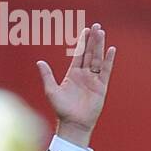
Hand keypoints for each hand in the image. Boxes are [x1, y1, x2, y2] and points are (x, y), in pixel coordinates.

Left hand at [36, 23, 115, 144]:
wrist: (73, 124)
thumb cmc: (62, 110)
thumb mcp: (51, 91)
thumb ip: (47, 76)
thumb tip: (39, 62)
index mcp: (73, 74)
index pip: (79, 55)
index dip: (82, 43)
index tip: (85, 30)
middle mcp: (84, 75)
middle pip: (90, 54)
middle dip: (93, 40)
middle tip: (96, 26)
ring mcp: (94, 80)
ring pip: (98, 59)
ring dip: (100, 46)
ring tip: (102, 32)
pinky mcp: (101, 87)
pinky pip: (106, 71)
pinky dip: (109, 61)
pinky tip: (111, 50)